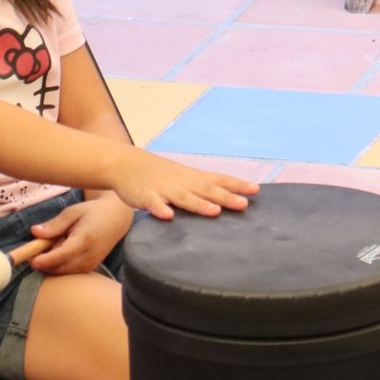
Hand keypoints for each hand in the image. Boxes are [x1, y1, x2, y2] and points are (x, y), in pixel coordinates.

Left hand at [29, 195, 132, 274]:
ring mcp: (91, 264)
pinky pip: (69, 272)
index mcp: (84, 240)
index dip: (45, 260)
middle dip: (44, 263)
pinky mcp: (90, 268)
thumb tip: (35, 232)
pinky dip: (59, 266)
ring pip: (64, 272)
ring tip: (54, 245)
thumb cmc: (92, 213)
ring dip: (51, 264)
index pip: (61, 255)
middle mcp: (89, 256)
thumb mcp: (72, 212)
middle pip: (60, 268)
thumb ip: (54, 225)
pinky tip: (61, 251)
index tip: (31, 260)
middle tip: (34, 251)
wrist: (116, 219)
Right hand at [109, 148, 258, 220]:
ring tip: (214, 211)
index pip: (217, 180)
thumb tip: (225, 198)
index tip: (255, 189)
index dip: (236, 185)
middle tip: (243, 204)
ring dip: (199, 204)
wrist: (124, 163)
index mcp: (191, 178)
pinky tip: (168, 216)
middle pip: (205, 190)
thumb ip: (201, 187)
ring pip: (183, 197)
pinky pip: (153, 204)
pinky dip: (160, 209)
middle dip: (225, 197)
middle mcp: (181, 182)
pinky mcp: (145, 196)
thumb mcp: (182, 177)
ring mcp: (163, 189)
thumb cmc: (157, 173)